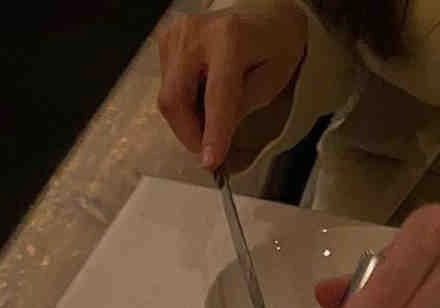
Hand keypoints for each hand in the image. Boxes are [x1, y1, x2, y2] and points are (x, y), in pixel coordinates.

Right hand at [158, 4, 306, 169]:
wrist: (264, 14)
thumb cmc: (273, 45)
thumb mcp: (271, 81)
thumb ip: (241, 107)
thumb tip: (215, 137)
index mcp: (230, 37)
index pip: (216, 94)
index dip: (213, 132)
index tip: (210, 161)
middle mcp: (197, 32)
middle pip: (176, 98)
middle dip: (190, 134)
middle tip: (209, 151)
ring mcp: (177, 34)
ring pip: (168, 98)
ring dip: (187, 122)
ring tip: (211, 120)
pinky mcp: (167, 41)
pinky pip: (167, 88)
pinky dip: (184, 105)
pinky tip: (202, 99)